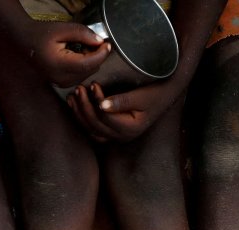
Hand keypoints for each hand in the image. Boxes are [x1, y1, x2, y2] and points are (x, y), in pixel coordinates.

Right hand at [16, 21, 111, 88]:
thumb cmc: (41, 34)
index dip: (102, 53)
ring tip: (81, 48)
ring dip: (89, 62)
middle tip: (91, 42)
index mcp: (60, 65)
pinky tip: (76, 56)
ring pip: (87, 74)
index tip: (107, 44)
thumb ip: (84, 34)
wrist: (25, 42)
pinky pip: (80, 76)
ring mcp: (60, 83)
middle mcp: (60, 78)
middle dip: (95, 56)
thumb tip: (100, 42)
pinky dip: (83, 67)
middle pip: (90, 70)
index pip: (89, 63)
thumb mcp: (63, 29)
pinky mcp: (61, 83)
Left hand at [66, 81, 181, 142]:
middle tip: (79, 89)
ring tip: (73, 97)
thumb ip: (122, 101)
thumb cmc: (154, 93)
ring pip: (91, 130)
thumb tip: (102, 105)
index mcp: (130, 129)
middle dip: (84, 107)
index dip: (97, 101)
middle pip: (96, 125)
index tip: (93, 84)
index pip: (106, 117)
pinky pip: (93, 130)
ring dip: (79, 114)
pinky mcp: (112, 132)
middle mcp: (122, 136)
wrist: (165, 95)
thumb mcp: (141, 96)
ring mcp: (116, 136)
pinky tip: (76, 107)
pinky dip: (83, 119)